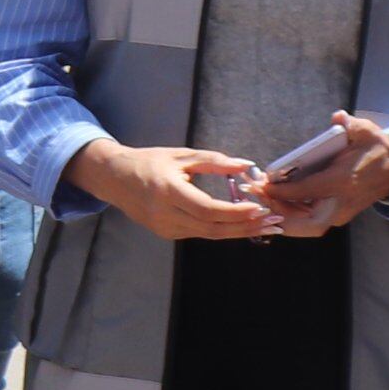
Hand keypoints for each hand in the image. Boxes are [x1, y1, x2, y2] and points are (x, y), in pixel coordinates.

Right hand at [73, 138, 276, 242]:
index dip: (236, 212)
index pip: (208, 209)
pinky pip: (200, 233)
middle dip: (247, 227)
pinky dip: (223, 229)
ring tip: (267, 227)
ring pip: (209, 234)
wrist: (112, 178)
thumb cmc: (148, 161)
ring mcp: (164, 227)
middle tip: (276, 224)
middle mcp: (164, 214)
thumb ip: (214, 161)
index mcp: (167, 191)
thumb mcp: (181, 155)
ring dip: (240, 231)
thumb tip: (247, 165)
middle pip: (212, 228)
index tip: (261, 208)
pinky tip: (242, 225)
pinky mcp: (166, 233)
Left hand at [244, 112, 388, 239]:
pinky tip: (272, 199)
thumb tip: (339, 117)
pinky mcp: (335, 215)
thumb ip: (351, 125)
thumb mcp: (366, 132)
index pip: (308, 191)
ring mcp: (339, 212)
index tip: (260, 184)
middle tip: (257, 196)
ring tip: (259, 196)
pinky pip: (308, 221)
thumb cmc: (376, 150)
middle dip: (279, 213)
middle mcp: (340, 203)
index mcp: (343, 182)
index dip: (281, 191)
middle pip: (306, 223)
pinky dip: (288, 214)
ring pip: (305, 226)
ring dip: (280, 215)